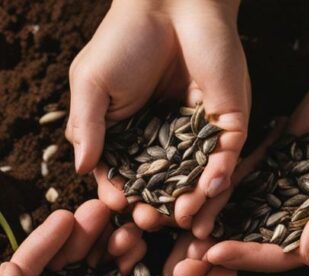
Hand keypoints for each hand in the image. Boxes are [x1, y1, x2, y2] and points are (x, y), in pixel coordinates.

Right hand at [66, 0, 249, 233]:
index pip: (125, 179)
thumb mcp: (90, 85)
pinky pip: (227, 155)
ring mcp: (199, 137)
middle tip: (151, 222)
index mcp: (128, 140)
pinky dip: (221, 174)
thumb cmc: (123, 40)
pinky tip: (210, 187)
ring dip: (192, 202)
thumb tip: (79, 170)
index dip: (121, 196)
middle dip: (159, 208)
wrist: (169, 0)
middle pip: (163, 189)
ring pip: (197, 180)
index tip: (119, 207)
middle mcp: (165, 145)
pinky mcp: (229, 122)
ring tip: (184, 218)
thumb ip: (86, 127)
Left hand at [200, 59, 308, 270]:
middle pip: (269, 242)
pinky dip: (228, 191)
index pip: (293, 255)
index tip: (217, 255)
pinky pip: (252, 182)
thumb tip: (307, 257)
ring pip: (256, 215)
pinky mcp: (283, 161)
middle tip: (192, 252)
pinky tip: (200, 196)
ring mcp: (299, 186)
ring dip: (226, 224)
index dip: (255, 259)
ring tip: (190, 231)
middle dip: (232, 248)